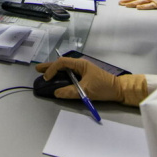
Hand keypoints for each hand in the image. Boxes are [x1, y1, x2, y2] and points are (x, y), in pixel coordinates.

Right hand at [35, 57, 149, 106]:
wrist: (118, 90)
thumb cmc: (104, 87)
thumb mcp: (87, 90)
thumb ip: (71, 92)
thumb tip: (57, 93)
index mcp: (80, 64)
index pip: (62, 63)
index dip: (52, 69)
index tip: (46, 78)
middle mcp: (80, 65)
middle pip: (61, 64)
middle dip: (49, 66)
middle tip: (38, 69)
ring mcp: (82, 70)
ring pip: (65, 68)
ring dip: (55, 71)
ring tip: (44, 74)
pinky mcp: (84, 76)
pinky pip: (69, 74)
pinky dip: (61, 76)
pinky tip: (57, 79)